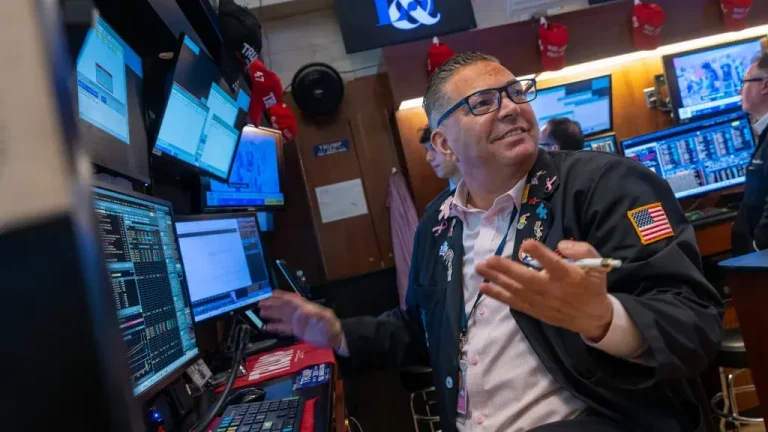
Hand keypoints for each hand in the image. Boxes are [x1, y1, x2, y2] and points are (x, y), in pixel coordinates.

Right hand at [258, 290, 343, 349]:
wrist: (335, 340)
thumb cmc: (332, 328)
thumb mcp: (327, 320)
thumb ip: (317, 315)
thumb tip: (305, 311)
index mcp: (306, 309)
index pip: (292, 300)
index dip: (282, 296)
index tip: (271, 294)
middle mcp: (300, 314)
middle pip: (284, 307)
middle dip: (272, 304)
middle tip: (260, 303)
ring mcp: (299, 322)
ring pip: (282, 316)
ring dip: (272, 314)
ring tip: (261, 313)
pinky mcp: (298, 331)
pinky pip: (285, 328)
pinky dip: (276, 327)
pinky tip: (268, 327)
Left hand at [475, 240, 613, 341]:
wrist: (591, 317)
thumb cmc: (592, 286)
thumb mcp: (596, 265)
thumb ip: (581, 250)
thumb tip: (561, 244)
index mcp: (567, 276)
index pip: (552, 264)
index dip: (539, 254)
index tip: (526, 244)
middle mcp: (551, 289)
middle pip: (526, 279)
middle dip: (506, 269)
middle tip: (488, 260)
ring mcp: (541, 301)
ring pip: (515, 290)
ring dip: (496, 279)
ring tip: (479, 269)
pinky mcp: (534, 310)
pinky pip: (514, 302)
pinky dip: (499, 296)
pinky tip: (484, 288)